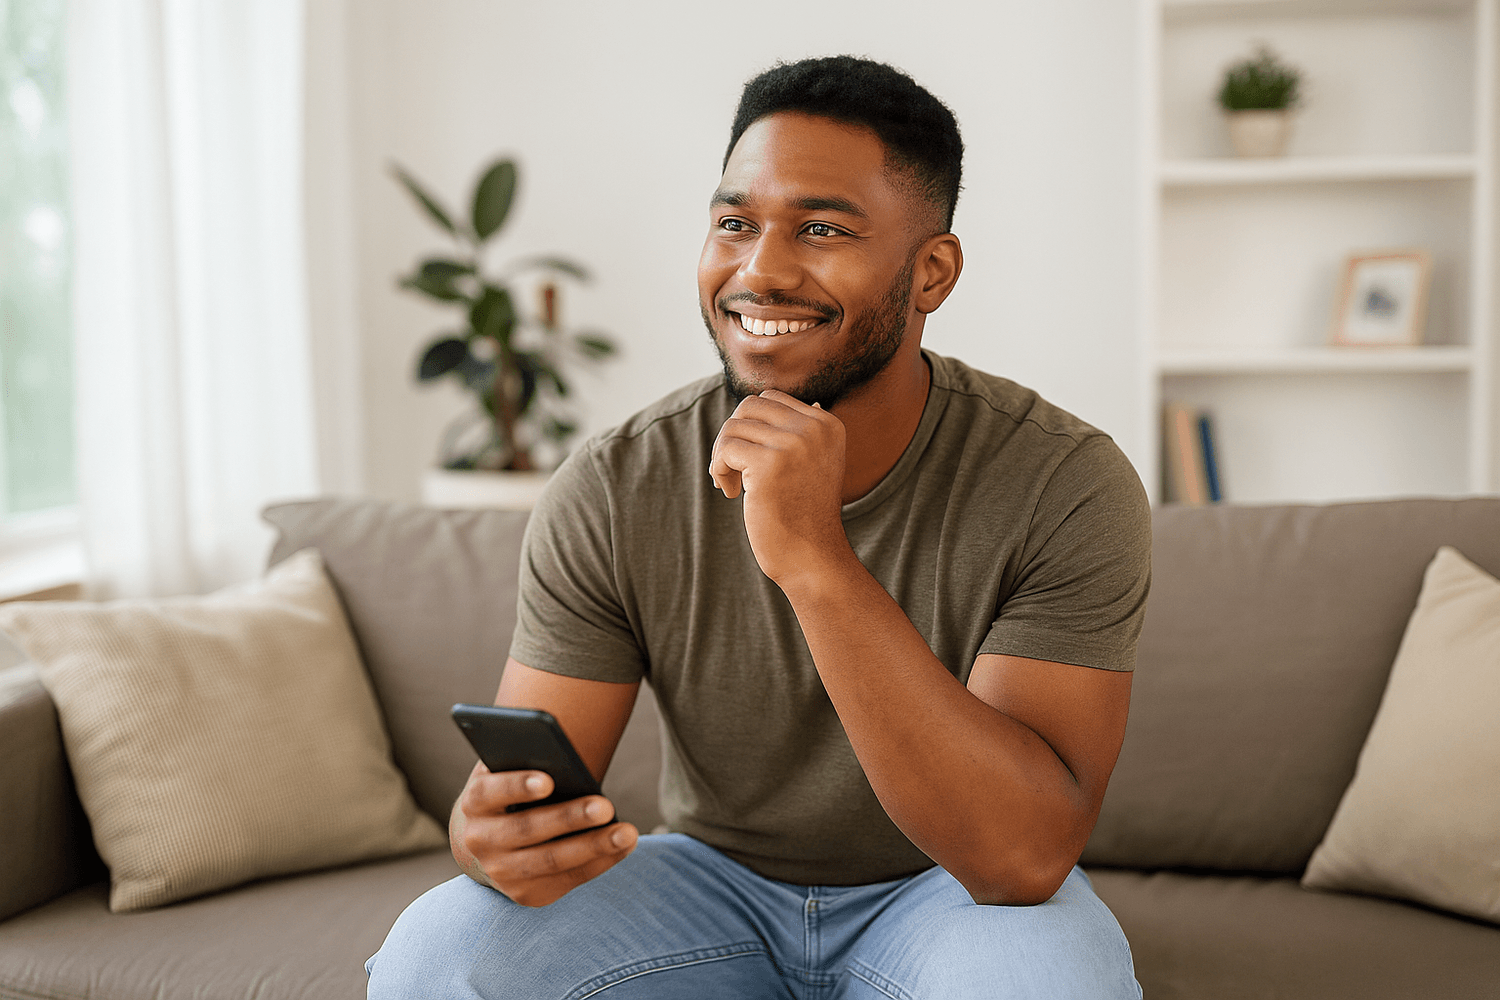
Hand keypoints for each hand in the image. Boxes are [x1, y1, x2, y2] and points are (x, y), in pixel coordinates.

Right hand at [451, 761, 637, 906]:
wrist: (486, 841)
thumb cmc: (509, 794)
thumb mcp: (508, 773)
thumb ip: (525, 762)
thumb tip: (565, 758)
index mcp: (474, 802)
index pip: (490, 792)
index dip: (517, 786)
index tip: (548, 781)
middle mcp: (480, 841)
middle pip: (528, 829)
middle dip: (569, 818)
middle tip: (606, 806)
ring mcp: (501, 873)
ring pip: (552, 860)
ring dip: (593, 847)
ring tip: (628, 832)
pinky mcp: (525, 894)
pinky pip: (568, 879)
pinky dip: (600, 862)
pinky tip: (624, 846)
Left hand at [708, 390, 849, 584]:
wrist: (812, 558)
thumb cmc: (803, 514)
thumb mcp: (810, 463)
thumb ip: (795, 430)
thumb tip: (765, 400)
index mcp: (827, 424)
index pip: (771, 400)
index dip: (751, 428)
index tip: (751, 461)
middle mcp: (814, 429)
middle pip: (749, 407)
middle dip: (733, 436)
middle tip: (733, 470)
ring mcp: (794, 444)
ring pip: (733, 427)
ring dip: (722, 456)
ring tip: (732, 485)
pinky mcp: (769, 464)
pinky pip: (726, 448)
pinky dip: (719, 469)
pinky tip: (731, 493)